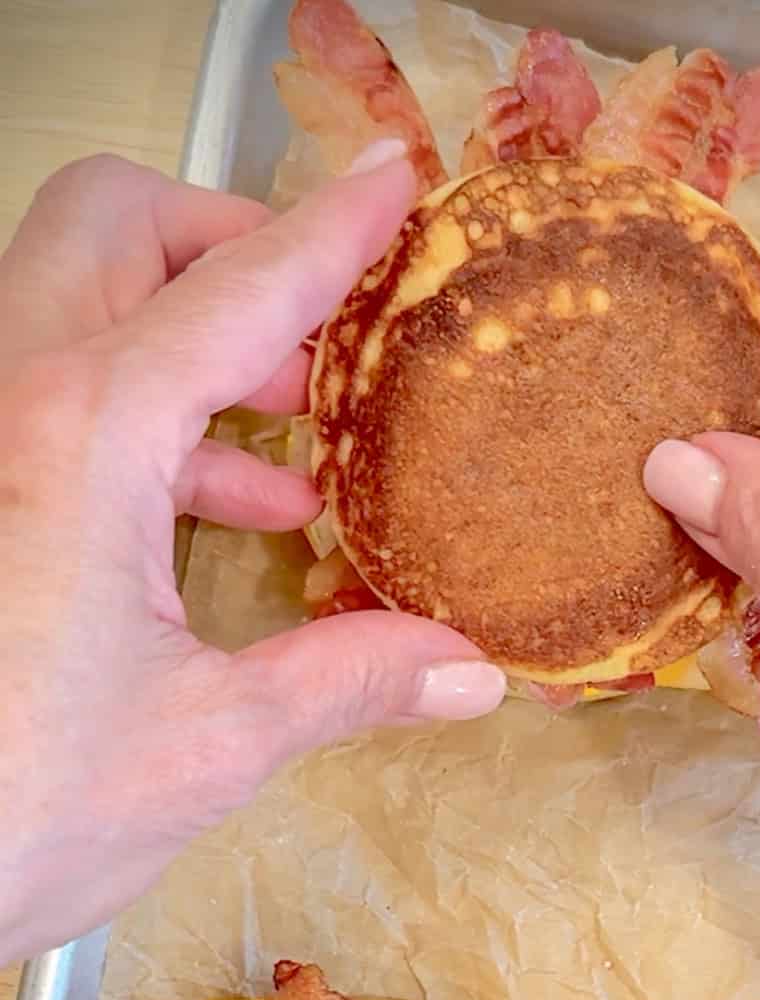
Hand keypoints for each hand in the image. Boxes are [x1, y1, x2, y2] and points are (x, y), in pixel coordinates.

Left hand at [0, 144, 504, 964]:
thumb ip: (348, 681)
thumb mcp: (213, 739)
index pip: (235, 289)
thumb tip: (467, 669)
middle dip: (220, 239)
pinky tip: (223, 506)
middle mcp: (11, 405)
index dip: (329, 233)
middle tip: (313, 309)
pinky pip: (55, 397)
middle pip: (111, 228)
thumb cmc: (16, 808)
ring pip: (73, 303)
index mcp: (83, 436)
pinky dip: (147, 419)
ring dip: (189, 338)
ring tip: (293, 420)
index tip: (395, 185)